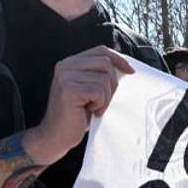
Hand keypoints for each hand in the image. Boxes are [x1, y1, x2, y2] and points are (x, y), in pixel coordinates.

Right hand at [23, 46, 133, 163]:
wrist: (56, 136)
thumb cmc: (77, 115)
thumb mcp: (90, 90)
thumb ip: (100, 74)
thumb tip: (126, 67)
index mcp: (70, 62)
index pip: (101, 51)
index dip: (118, 59)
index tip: (131, 72)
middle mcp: (65, 65)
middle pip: (105, 63)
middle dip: (112, 84)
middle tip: (103, 101)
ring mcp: (65, 76)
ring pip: (104, 78)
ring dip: (106, 97)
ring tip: (94, 108)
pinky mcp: (69, 89)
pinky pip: (99, 91)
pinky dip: (100, 104)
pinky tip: (90, 112)